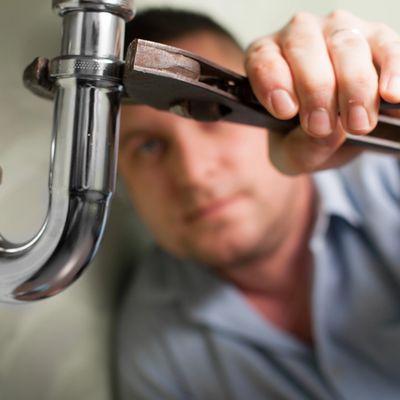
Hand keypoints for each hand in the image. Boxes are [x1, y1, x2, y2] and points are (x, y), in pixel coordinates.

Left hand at [245, 10, 399, 173]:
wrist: (335, 136)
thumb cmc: (302, 138)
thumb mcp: (291, 153)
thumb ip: (300, 147)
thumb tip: (331, 130)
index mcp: (267, 58)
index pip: (263, 59)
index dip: (273, 82)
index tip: (286, 111)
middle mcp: (300, 36)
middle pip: (305, 48)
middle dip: (316, 90)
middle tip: (322, 127)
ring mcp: (339, 32)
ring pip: (346, 46)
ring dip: (354, 87)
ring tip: (358, 124)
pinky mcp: (378, 40)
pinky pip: (387, 47)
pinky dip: (392, 71)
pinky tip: (392, 96)